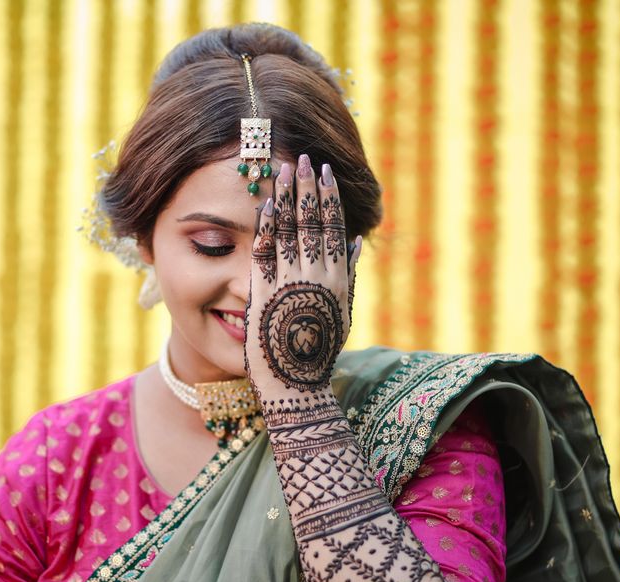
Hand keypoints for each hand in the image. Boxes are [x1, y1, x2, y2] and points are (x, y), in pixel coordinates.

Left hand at [243, 155, 361, 399]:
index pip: (334, 227)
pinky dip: (265, 225)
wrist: (296, 385)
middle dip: (308, 186)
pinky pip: (264, 251)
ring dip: (285, 196)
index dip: (328, 197)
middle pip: (312, 221)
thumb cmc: (319, 352)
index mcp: (338, 279)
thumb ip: (349, 274)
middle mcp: (317, 276)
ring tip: (283, 170)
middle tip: (304, 157)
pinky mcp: (264, 292)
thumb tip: (356, 239)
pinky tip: (263, 203)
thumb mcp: (343, 312)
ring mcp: (290, 283)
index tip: (324, 172)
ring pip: (289, 230)